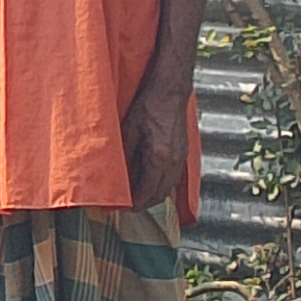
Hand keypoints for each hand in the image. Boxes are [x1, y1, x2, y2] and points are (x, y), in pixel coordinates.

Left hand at [122, 79, 192, 212]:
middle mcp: (174, 162)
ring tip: (137, 195)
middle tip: (127, 205)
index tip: (123, 208)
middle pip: (160, 194)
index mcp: (159, 159)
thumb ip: (125, 157)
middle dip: (144, 203)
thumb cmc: (148, 107)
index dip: (135, 204)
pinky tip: (150, 180)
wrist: (170, 91)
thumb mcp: (128, 132)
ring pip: (168, 187)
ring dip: (154, 194)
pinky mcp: (184, 152)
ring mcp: (181, 158)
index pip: (148, 193)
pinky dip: (162, 184)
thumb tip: (116, 178)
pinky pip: (174, 177)